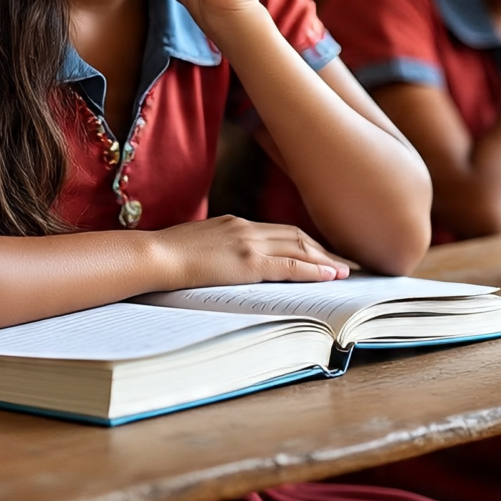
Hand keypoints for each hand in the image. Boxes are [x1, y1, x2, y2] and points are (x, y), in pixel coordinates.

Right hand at [152, 215, 350, 288]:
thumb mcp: (199, 246)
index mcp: (235, 224)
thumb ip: (220, 249)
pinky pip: (290, 266)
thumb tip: (229, 263)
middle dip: (324, 250)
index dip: (306, 242)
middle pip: (297, 236)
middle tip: (346, 262)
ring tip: (346, 271)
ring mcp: (249, 243)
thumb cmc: (168, 255)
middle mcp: (247, 228)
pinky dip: (314, 270)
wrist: (154, 255)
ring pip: (299, 248)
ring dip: (326, 259)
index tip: (323, 252)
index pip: (281, 231)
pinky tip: (330, 276)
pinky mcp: (248, 262)